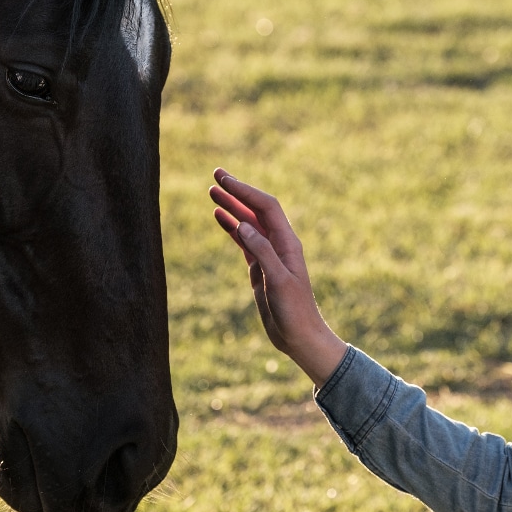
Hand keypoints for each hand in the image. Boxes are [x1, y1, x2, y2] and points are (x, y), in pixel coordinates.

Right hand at [209, 168, 347, 386]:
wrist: (300, 337)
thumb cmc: (294, 311)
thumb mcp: (278, 281)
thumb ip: (262, 252)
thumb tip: (243, 225)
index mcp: (287, 243)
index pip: (266, 207)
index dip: (245, 191)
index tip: (225, 180)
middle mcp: (279, 244)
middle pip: (256, 209)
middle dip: (237, 191)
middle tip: (216, 175)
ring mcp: (269, 255)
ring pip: (248, 223)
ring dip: (232, 206)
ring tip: (211, 191)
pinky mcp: (260, 268)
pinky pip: (244, 241)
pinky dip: (231, 227)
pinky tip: (219, 216)